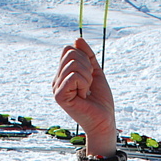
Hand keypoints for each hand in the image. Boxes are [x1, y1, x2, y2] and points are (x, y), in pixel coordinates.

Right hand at [52, 38, 116, 156]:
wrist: (104, 121)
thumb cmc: (100, 100)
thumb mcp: (95, 72)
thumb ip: (87, 56)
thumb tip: (77, 39)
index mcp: (63, 74)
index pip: (69, 49)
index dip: (85, 58)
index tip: (89, 76)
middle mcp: (56, 80)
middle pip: (70, 52)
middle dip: (86, 66)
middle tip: (88, 84)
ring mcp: (56, 88)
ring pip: (73, 63)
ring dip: (87, 76)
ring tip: (86, 90)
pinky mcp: (59, 96)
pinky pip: (73, 76)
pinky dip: (84, 83)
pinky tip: (83, 96)